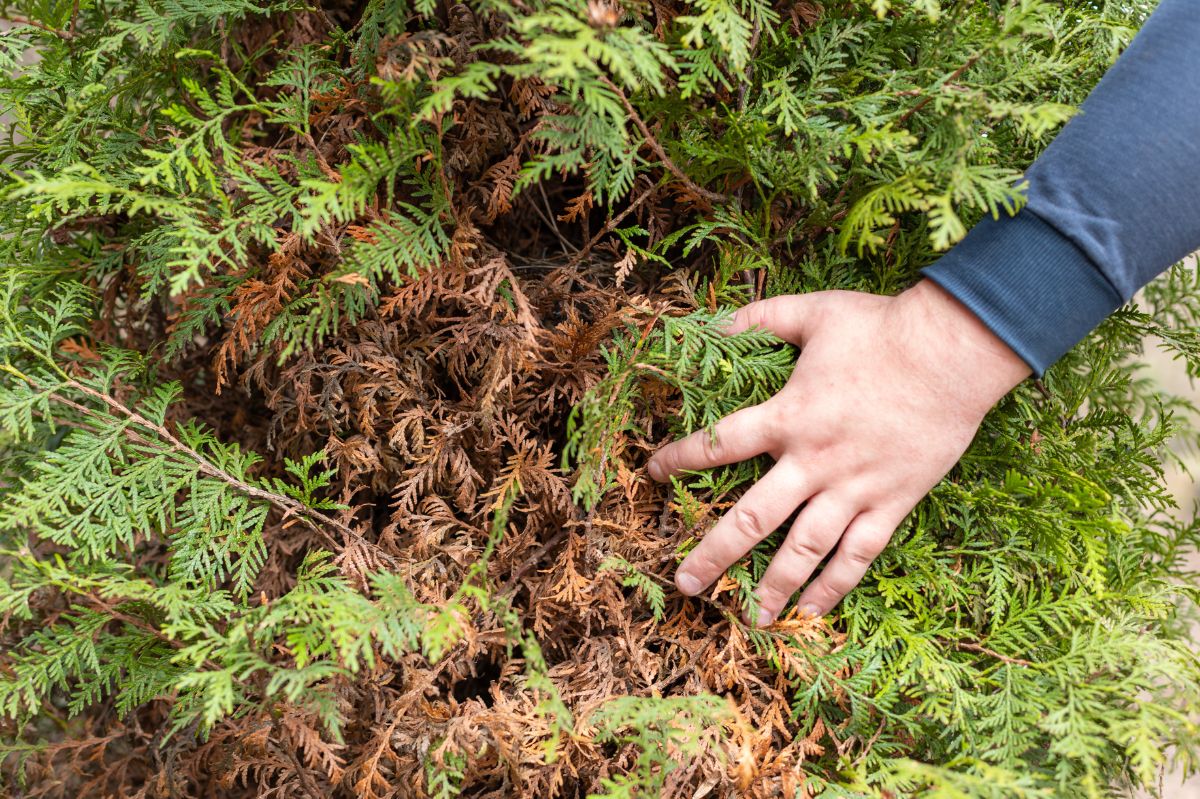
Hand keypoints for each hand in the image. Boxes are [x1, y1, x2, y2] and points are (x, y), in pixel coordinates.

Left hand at [646, 279, 1031, 625]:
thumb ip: (758, 318)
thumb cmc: (883, 328)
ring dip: (774, 585)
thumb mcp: (812, 311)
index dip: (682, 459)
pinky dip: (835, 585)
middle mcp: (814, 461)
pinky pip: (859, 554)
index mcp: (788, 416)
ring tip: (751, 618)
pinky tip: (813, 612)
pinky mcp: (893, 502)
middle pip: (753, 518)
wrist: (955, 352)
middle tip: (685, 583)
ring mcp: (854, 488)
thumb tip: (713, 324)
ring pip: (804, 548)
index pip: (719, 444)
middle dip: (714, 553)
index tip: (654, 472)